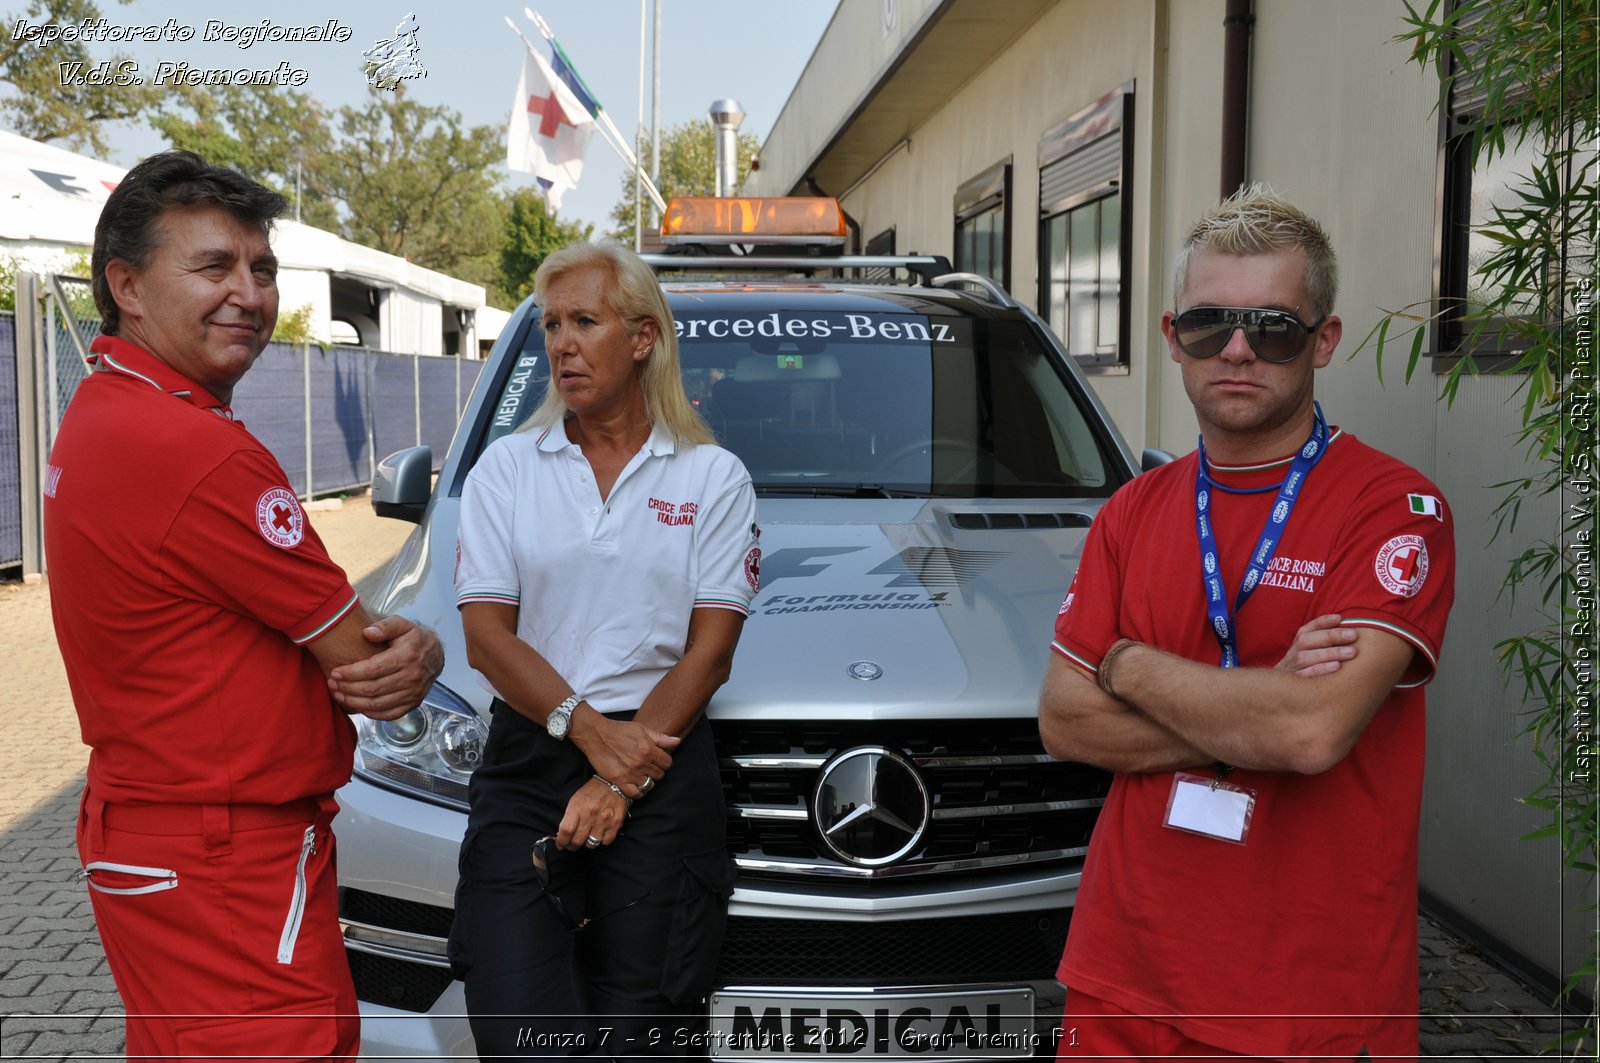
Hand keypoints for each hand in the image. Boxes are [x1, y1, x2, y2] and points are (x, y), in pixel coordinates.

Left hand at [328, 616, 444, 719]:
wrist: (435, 654)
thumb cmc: (413, 638)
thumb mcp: (402, 624)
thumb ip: (385, 625)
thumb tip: (367, 632)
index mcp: (407, 656)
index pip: (373, 669)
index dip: (351, 673)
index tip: (336, 671)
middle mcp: (412, 677)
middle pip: (372, 689)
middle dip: (348, 688)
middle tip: (332, 684)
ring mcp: (414, 693)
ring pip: (378, 704)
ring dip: (354, 702)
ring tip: (338, 694)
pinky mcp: (413, 703)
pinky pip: (389, 714)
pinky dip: (371, 713)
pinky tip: (357, 706)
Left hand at [556, 777, 629, 849]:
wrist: (614, 783)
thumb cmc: (592, 792)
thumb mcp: (576, 800)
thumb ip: (570, 817)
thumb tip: (563, 834)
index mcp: (577, 807)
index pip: (566, 831)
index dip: (561, 841)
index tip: (560, 844)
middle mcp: (590, 815)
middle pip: (577, 841)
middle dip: (572, 846)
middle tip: (572, 844)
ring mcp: (603, 820)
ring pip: (591, 844)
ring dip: (587, 843)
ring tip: (587, 836)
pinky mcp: (615, 824)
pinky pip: (605, 842)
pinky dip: (602, 840)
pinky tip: (600, 833)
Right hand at [572, 711, 677, 795]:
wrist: (596, 735)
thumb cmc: (619, 730)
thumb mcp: (642, 729)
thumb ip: (661, 738)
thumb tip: (677, 741)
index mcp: (649, 749)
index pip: (667, 763)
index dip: (664, 761)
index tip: (658, 760)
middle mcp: (641, 763)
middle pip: (659, 775)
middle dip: (656, 771)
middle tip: (648, 767)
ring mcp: (630, 773)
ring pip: (649, 785)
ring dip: (647, 781)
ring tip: (642, 775)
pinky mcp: (618, 780)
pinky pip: (635, 794)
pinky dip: (638, 792)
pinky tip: (636, 785)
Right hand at [1277, 614, 1357, 677]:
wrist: (1282, 690)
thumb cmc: (1308, 666)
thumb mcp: (1311, 650)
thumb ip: (1325, 639)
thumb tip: (1348, 628)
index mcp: (1299, 642)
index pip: (1308, 628)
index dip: (1323, 622)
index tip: (1340, 618)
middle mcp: (1294, 652)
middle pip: (1306, 640)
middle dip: (1330, 636)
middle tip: (1353, 635)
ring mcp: (1293, 667)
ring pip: (1306, 657)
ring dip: (1329, 653)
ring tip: (1351, 652)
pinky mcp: (1295, 683)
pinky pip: (1306, 675)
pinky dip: (1320, 670)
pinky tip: (1337, 667)